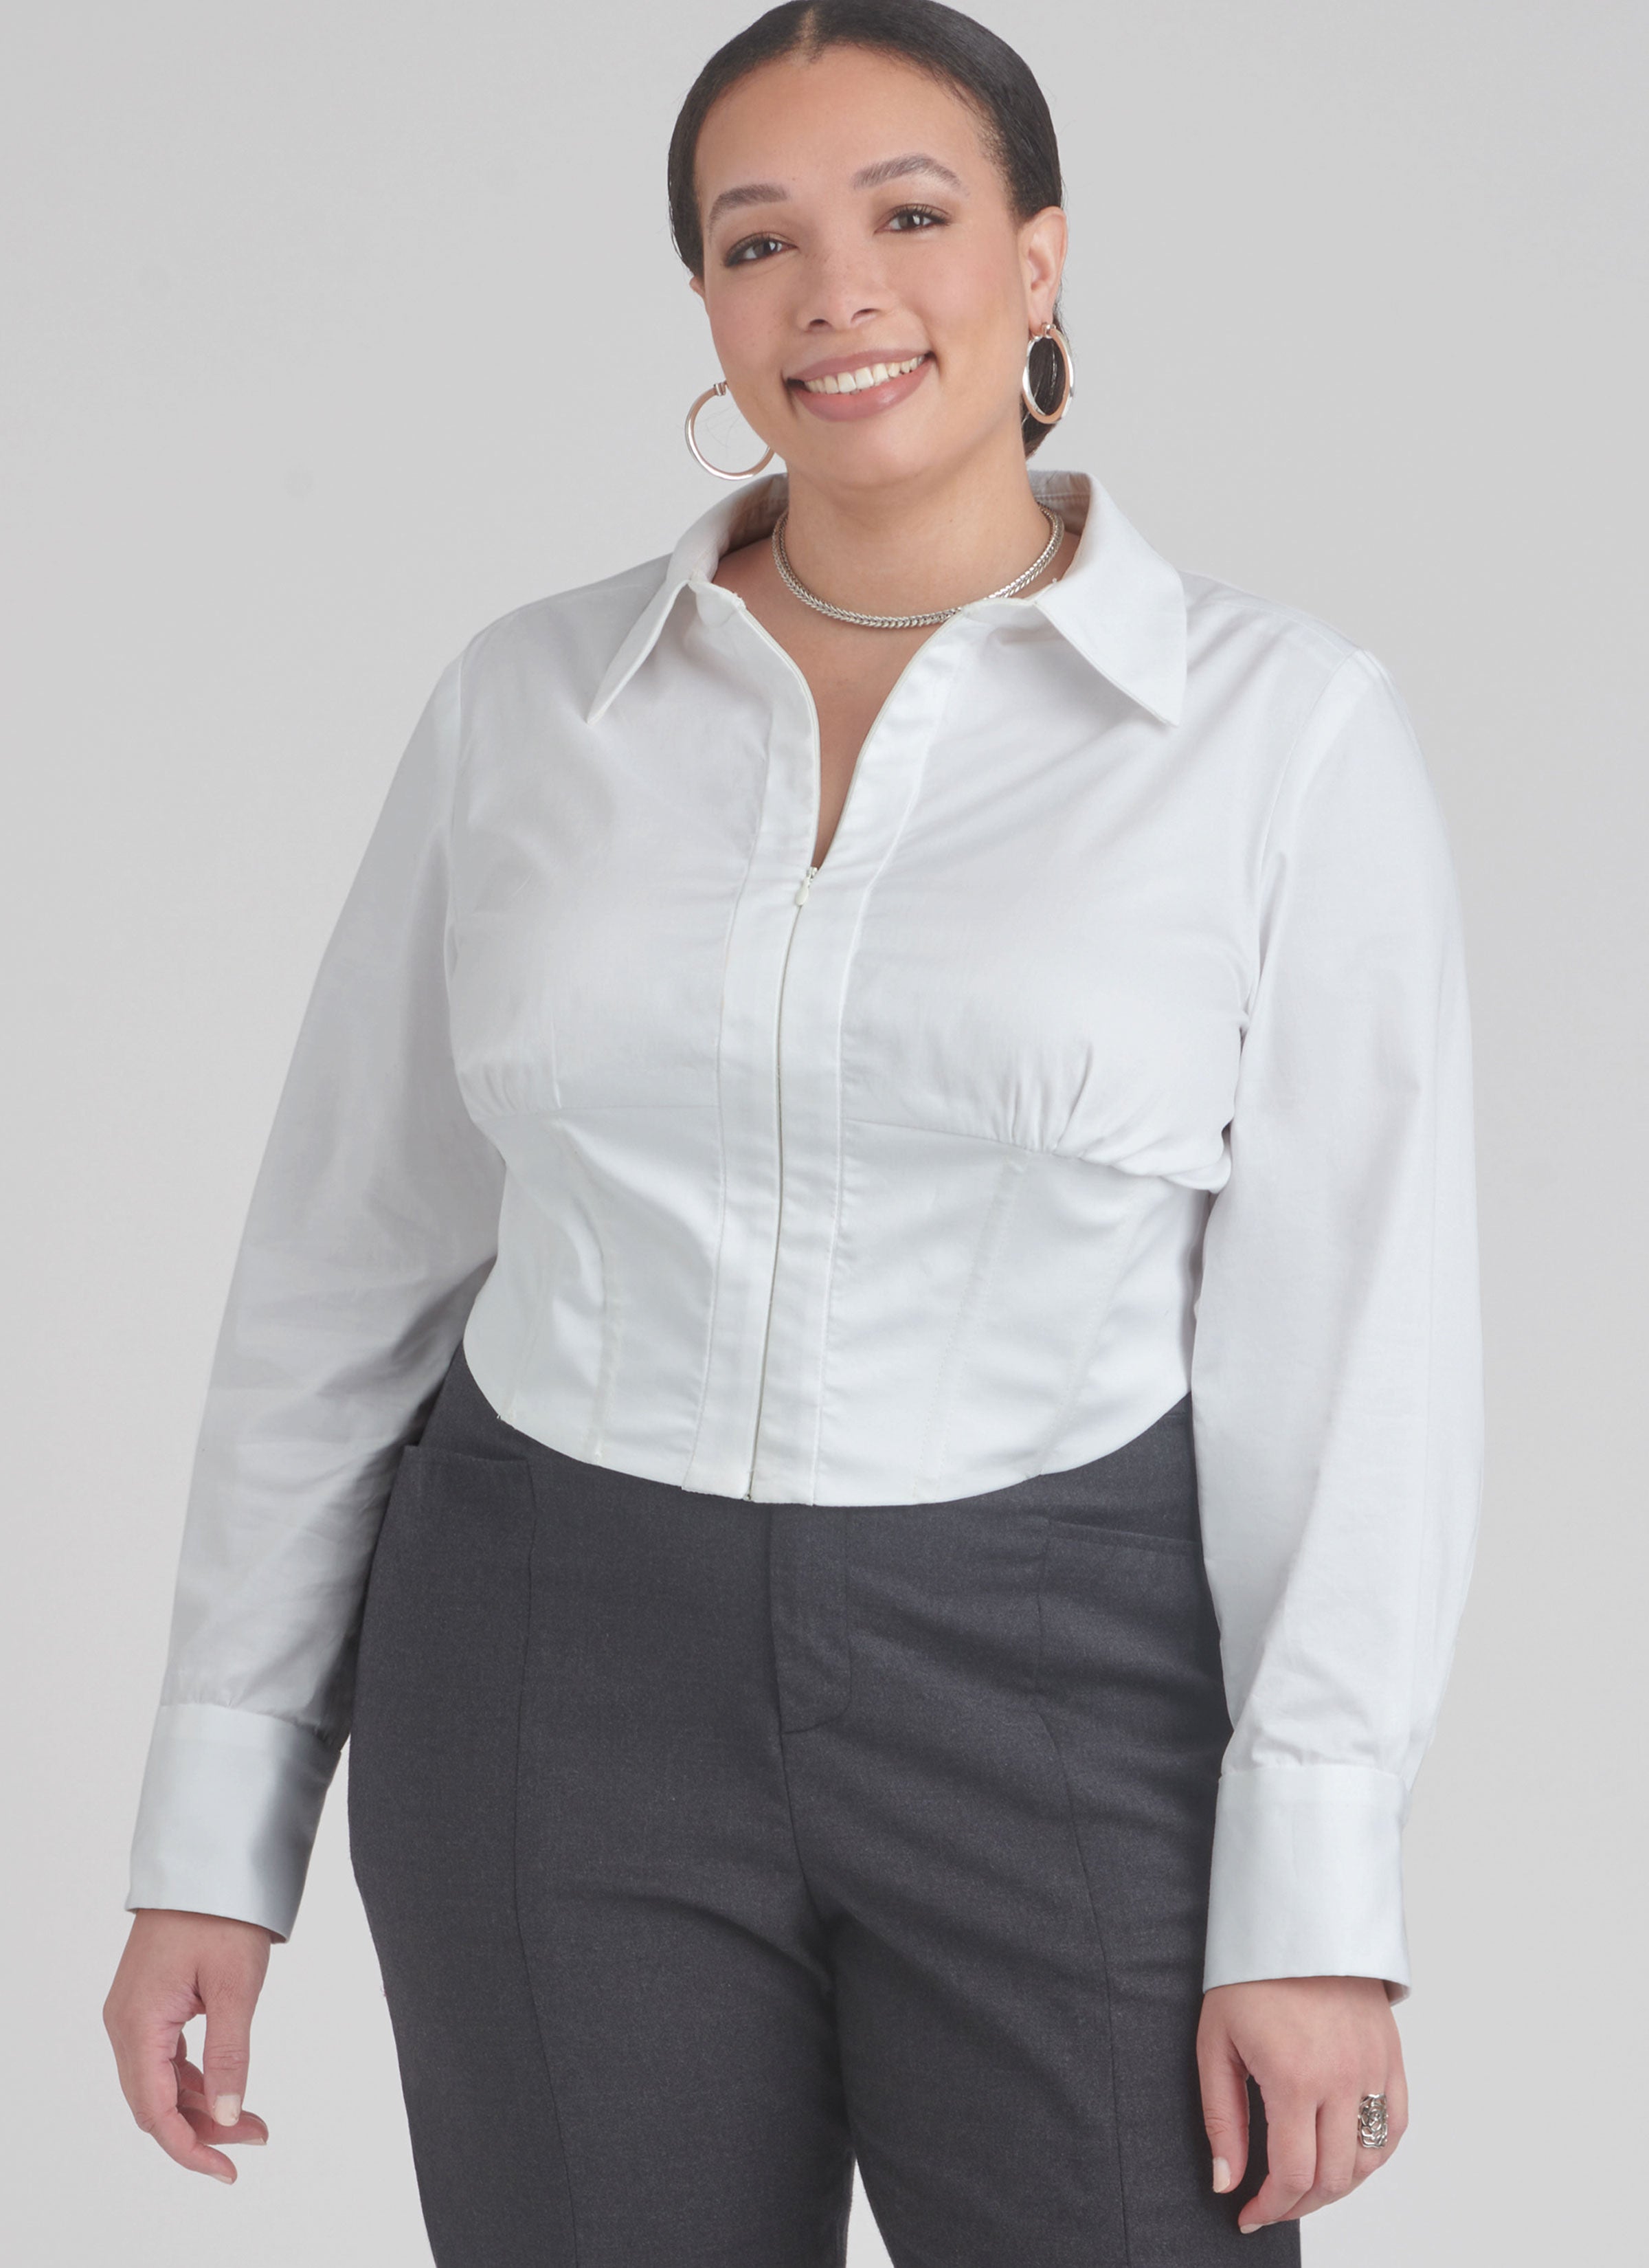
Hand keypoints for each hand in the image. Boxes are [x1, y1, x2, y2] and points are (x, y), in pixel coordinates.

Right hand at [103, 1908, 274, 2181]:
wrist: (207, 1859)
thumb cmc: (220, 1913)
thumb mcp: (235, 1986)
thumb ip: (230, 2054)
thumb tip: (230, 2115)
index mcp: (138, 2023)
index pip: (155, 2111)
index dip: (190, 2148)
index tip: (228, 2170)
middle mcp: (125, 2024)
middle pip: (154, 2103)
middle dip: (202, 2130)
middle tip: (257, 2140)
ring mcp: (135, 2013)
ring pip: (160, 2083)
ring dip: (202, 2106)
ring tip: (254, 2121)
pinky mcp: (150, 2002)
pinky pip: (165, 2058)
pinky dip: (195, 2079)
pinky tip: (227, 2087)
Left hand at [1197, 1975, 1406, 2233]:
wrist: (1295, 1919)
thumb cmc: (1248, 1977)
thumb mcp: (1215, 2043)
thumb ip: (1222, 2118)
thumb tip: (1225, 2182)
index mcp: (1294, 2077)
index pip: (1293, 2174)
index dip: (1270, 2208)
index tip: (1248, 2216)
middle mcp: (1342, 2079)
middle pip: (1333, 2177)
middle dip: (1299, 2204)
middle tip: (1273, 2205)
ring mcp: (1374, 2068)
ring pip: (1369, 2161)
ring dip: (1337, 2186)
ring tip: (1305, 2186)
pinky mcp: (1391, 2057)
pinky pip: (1394, 2126)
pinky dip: (1374, 2154)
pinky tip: (1346, 2158)